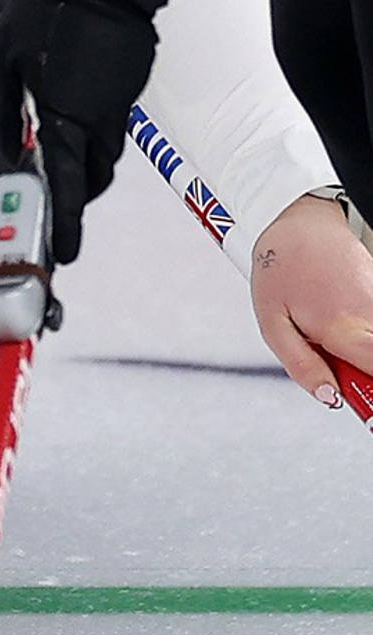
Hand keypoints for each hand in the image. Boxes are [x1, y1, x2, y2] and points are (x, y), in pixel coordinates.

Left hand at [0, 0, 172, 263]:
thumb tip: (12, 153)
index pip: (68, 185)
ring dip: (87, 160)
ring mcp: (123, 97)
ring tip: (61, 154)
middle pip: (95, 175)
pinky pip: (116, 119)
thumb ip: (7, 114)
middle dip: (78, 193)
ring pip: (108, 149)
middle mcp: (101, 114)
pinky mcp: (134, 78)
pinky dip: (97, 126)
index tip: (65, 249)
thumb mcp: (2, 62)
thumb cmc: (42, 9)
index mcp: (66, 114)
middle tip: (58, 202)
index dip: (68, 222)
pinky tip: (77, 106)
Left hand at [250, 196, 372, 402]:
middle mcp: (368, 314)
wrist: (296, 222)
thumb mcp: (272, 325)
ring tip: (335, 338)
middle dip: (367, 374)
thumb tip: (330, 398)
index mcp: (340, 327)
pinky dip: (364, 330)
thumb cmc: (278, 271)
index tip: (369, 412)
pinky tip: (341, 317)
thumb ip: (302, 366)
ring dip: (363, 349)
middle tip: (347, 375)